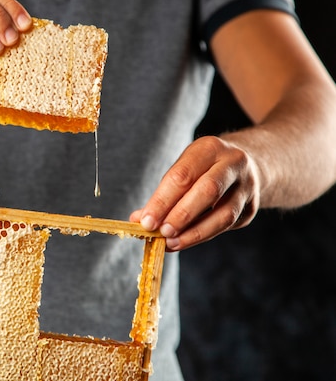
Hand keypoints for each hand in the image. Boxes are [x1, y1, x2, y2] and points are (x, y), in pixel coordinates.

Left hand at [129, 136, 260, 250]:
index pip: (182, 175)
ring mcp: (247, 185)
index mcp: (209, 148)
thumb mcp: (183, 170)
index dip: (162, 201)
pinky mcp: (251, 206)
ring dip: (194, 232)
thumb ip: (162, 194)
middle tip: (160, 233)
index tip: (146, 222)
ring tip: (171, 243)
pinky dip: (203, 235)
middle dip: (180, 215)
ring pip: (224, 213)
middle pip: (207, 191)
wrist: (248, 164)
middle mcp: (233, 163)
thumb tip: (138, 220)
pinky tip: (185, 241)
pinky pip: (227, 225)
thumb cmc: (203, 169)